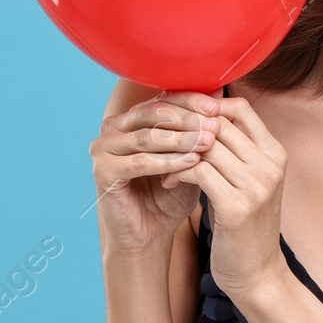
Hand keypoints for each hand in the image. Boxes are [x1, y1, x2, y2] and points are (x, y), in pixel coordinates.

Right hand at [90, 91, 222, 256]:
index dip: (191, 101)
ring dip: (180, 139)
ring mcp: (103, 148)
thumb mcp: (190, 155)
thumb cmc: (171, 193)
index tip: (218, 106)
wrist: (150, 234)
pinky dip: (167, 161)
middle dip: (188, 119)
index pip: (162, 99)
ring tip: (208, 142)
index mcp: (132, 118)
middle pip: (153, 113)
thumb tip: (221, 88)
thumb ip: (199, 125)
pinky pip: (138, 162)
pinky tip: (191, 162)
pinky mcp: (101, 171)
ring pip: (147, 136)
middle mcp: (113, 128)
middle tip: (216, 125)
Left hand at [172, 91, 288, 302]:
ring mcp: (256, 185)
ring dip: (176, 151)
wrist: (257, 275)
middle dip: (184, 128)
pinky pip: (197, 171)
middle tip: (160, 137)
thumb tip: (206, 116)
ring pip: (205, 145)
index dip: (207, 107)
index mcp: (275, 154)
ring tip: (160, 163)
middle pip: (219, 123)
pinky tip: (167, 183)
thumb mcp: (249, 182)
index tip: (181, 120)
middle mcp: (270, 165)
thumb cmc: (246, 227)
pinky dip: (177, 172)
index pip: (240, 108)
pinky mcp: (237, 206)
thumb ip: (235, 151)